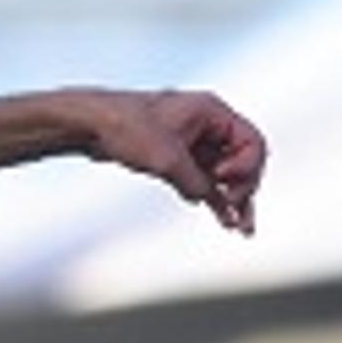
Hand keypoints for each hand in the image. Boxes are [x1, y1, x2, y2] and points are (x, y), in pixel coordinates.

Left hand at [88, 89, 265, 235]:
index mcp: (212, 112)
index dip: (246, 167)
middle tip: (236, 213)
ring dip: (233, 200)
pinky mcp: (178, 158)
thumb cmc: (127, 127)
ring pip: (224, 174)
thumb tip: (209, 200)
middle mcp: (208, 126)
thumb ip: (195, 182)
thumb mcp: (167, 159)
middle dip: (244, 188)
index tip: (221, 179)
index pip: (252, 142)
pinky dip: (213, 198)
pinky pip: (205, 180)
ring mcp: (194, 143)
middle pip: (243, 160)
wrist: (89, 125)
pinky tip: (224, 220)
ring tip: (242, 230)